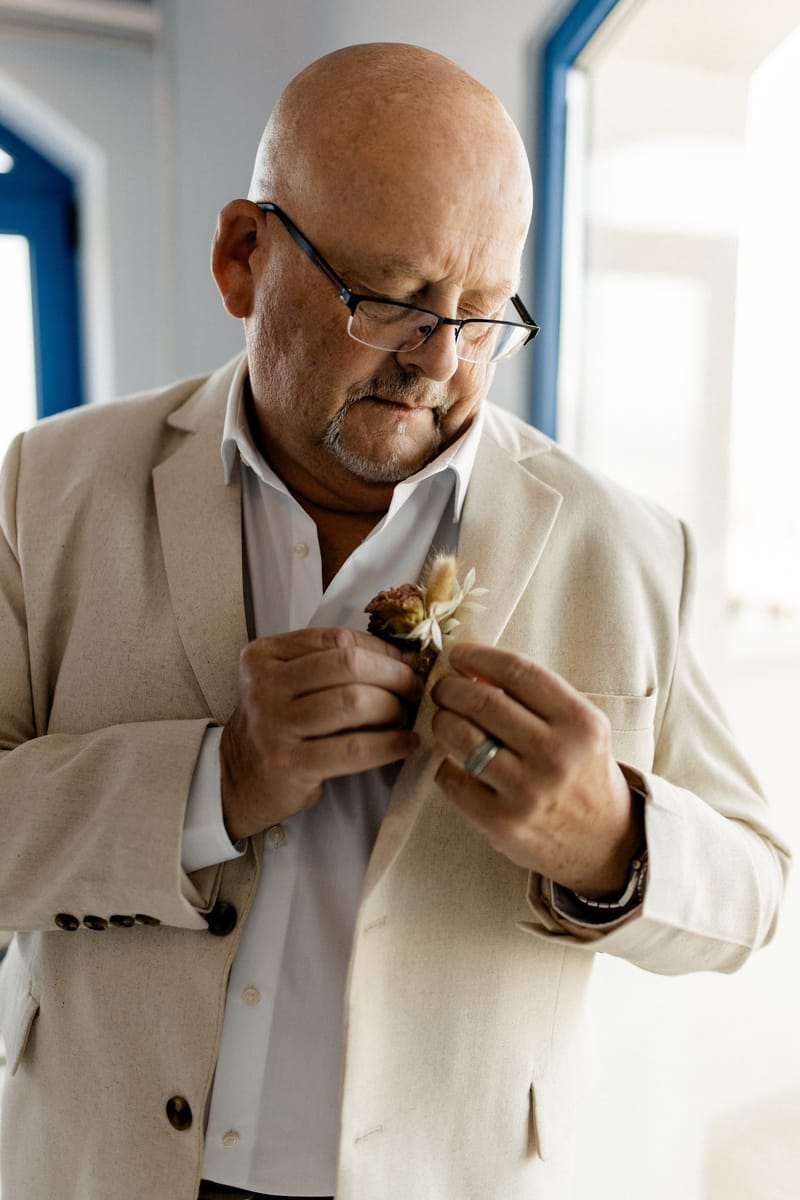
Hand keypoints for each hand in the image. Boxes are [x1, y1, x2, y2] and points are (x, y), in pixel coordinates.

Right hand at [221, 627, 421, 840]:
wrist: (241, 776)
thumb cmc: (279, 724)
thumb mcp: (289, 682)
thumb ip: (330, 662)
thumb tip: (402, 654)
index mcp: (264, 655)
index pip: (336, 638)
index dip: (381, 647)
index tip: (407, 661)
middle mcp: (264, 685)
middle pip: (348, 665)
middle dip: (393, 675)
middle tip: (414, 689)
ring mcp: (274, 724)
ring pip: (354, 703)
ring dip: (393, 708)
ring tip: (406, 717)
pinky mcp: (290, 763)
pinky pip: (354, 749)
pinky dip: (390, 744)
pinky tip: (405, 744)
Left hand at [430, 643, 643, 895]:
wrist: (605, 842)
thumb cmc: (583, 772)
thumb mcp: (579, 728)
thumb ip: (536, 698)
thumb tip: (473, 669)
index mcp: (580, 722)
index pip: (518, 672)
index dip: (479, 656)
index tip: (459, 654)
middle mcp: (556, 755)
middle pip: (483, 701)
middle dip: (451, 688)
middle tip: (443, 689)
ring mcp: (528, 791)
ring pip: (461, 737)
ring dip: (442, 721)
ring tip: (444, 720)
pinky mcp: (502, 823)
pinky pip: (452, 779)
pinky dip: (444, 765)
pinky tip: (454, 762)